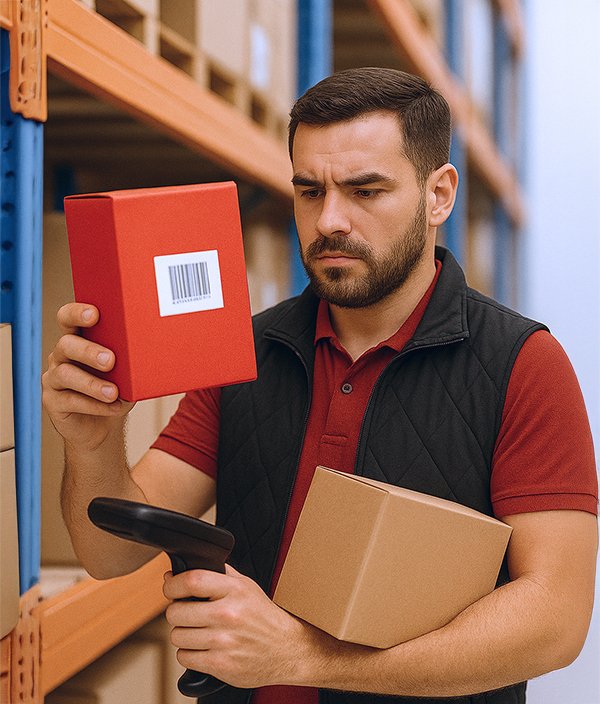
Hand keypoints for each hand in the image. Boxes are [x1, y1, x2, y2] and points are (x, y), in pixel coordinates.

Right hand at [42, 302, 133, 450]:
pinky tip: (113, 407)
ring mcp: (54, 378)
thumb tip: (153, 349)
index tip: (95, 314)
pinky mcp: (52, 401)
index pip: (68, 318)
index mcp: (78, 338)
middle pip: (66, 344)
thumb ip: (130, 359)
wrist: (103, 425)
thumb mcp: (126, 371)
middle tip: (110, 360)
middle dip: (89, 351)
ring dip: (92, 383)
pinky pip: (70, 400)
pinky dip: (95, 405)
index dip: (77, 313)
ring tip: (113, 392)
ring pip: (65, 374)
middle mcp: (61, 355)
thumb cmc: (117, 389)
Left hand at [164, 566, 316, 688]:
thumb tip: (179, 571)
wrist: (287, 650)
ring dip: (183, 635)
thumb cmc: (263, 616)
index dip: (173, 584)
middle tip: (188, 614)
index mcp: (234, 590)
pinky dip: (189, 654)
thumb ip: (218, 574)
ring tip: (199, 632)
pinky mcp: (221, 665)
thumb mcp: (246, 586)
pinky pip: (184, 658)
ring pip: (177, 636)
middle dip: (177, 612)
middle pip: (176, 612)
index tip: (171, 587)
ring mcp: (224, 641)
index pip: (192, 580)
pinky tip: (204, 648)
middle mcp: (228, 614)